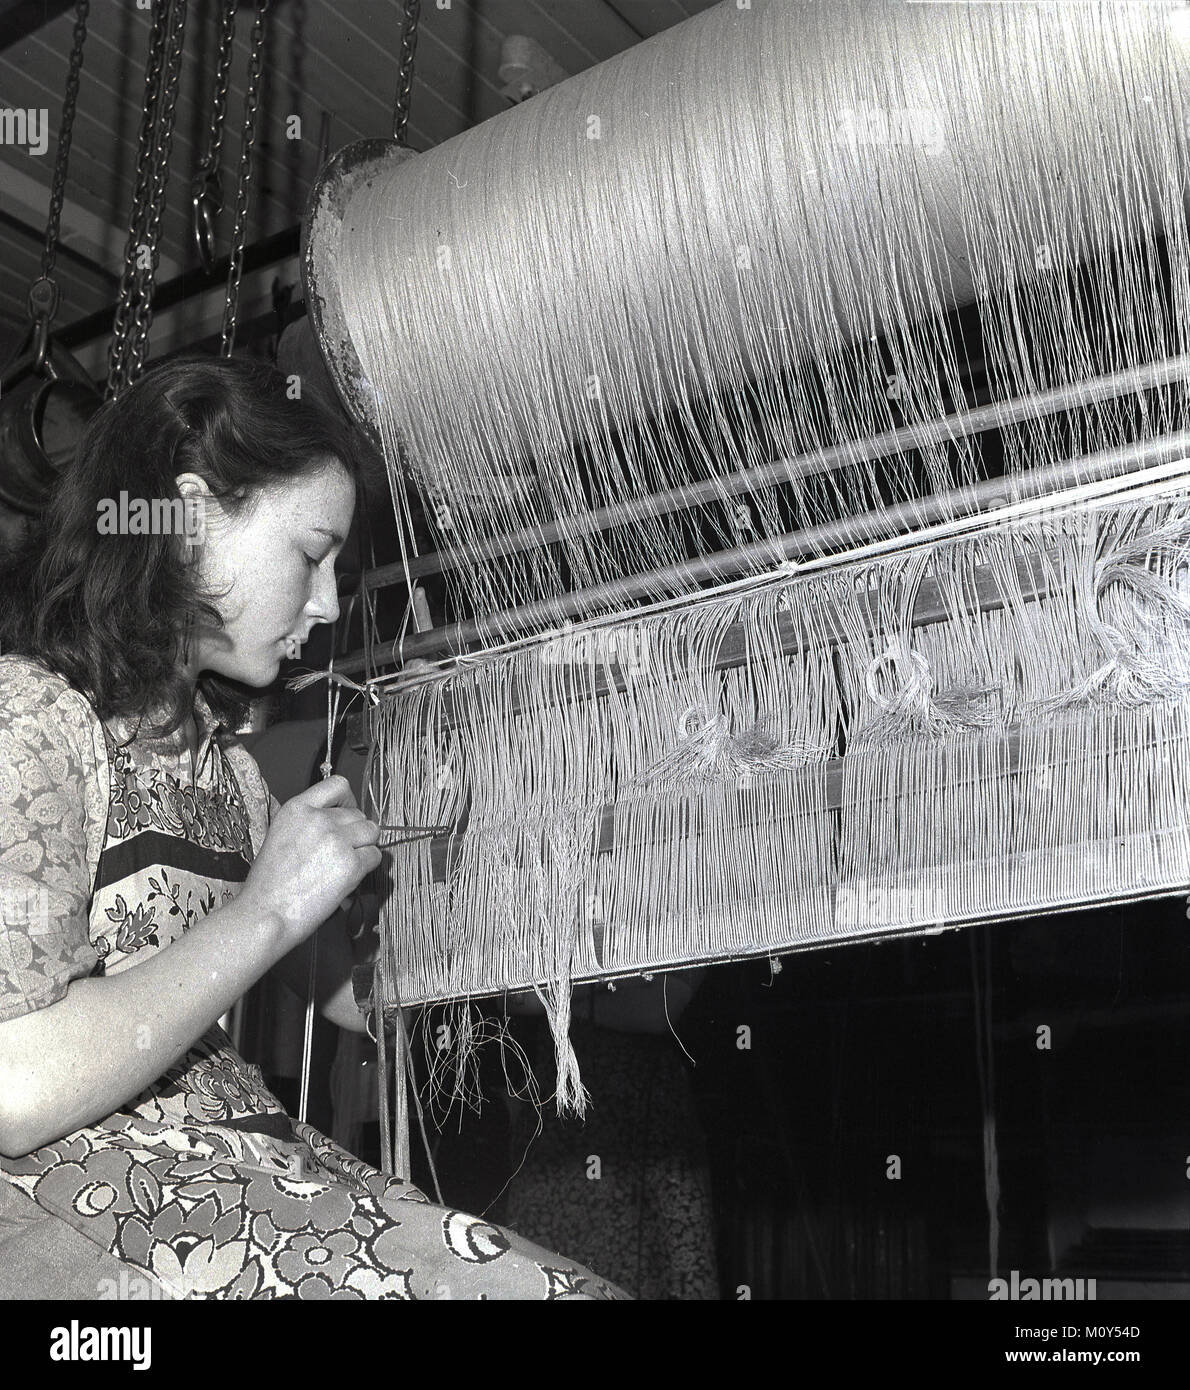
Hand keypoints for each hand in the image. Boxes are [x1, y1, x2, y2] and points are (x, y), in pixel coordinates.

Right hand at [240, 776, 381, 947]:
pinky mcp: (351, 863)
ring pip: (371, 832)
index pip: (338, 785)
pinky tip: (349, 877)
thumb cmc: (268, 885)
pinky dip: (366, 868)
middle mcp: (318, 819)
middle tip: (343, 852)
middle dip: (355, 833)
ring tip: (346, 864)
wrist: (265, 914)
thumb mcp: (278, 836)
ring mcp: (337, 839)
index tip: (348, 813)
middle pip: (359, 814)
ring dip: (364, 848)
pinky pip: (375, 856)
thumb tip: (335, 822)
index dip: (348, 801)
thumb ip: (306, 823)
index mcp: (297, 809)